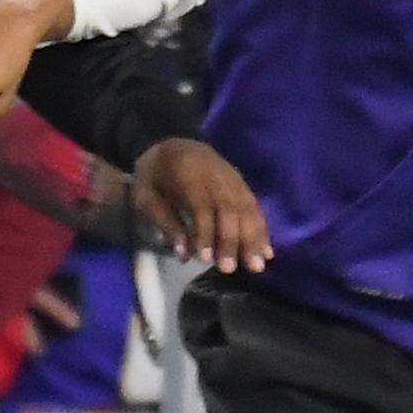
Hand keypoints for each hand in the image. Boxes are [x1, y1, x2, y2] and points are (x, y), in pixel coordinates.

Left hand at [129, 137, 269, 271]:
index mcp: (187, 172)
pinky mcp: (241, 182)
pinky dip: (261, 228)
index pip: (201, 205)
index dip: (205, 232)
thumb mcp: (145, 196)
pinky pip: (254, 206)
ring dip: (253, 238)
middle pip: (228, 208)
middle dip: (231, 241)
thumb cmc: (154, 174)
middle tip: (230, 269)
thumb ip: (166, 222)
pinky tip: (267, 250)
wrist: (172, 143)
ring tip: (257, 265)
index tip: (206, 259)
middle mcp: (215, 173)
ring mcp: (232, 176)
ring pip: (246, 208)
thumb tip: (184, 254)